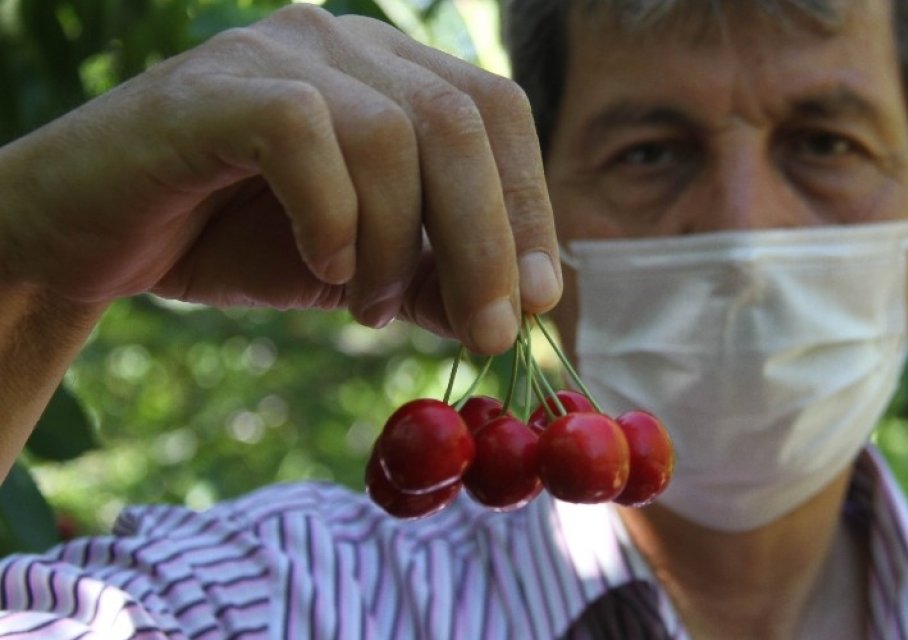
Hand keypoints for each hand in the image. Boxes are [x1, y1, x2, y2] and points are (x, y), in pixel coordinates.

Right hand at [0, 4, 558, 353]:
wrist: (90, 239)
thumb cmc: (231, 239)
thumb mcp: (360, 270)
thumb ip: (437, 278)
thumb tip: (524, 308)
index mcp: (391, 72)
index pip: (495, 113)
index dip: (529, 203)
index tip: (541, 296)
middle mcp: (345, 42)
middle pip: (462, 120)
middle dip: (488, 239)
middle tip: (490, 332)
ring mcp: (280, 52)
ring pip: (396, 133)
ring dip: (398, 245)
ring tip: (368, 307)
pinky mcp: (218, 86)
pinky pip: (308, 133)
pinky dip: (333, 215)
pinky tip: (322, 267)